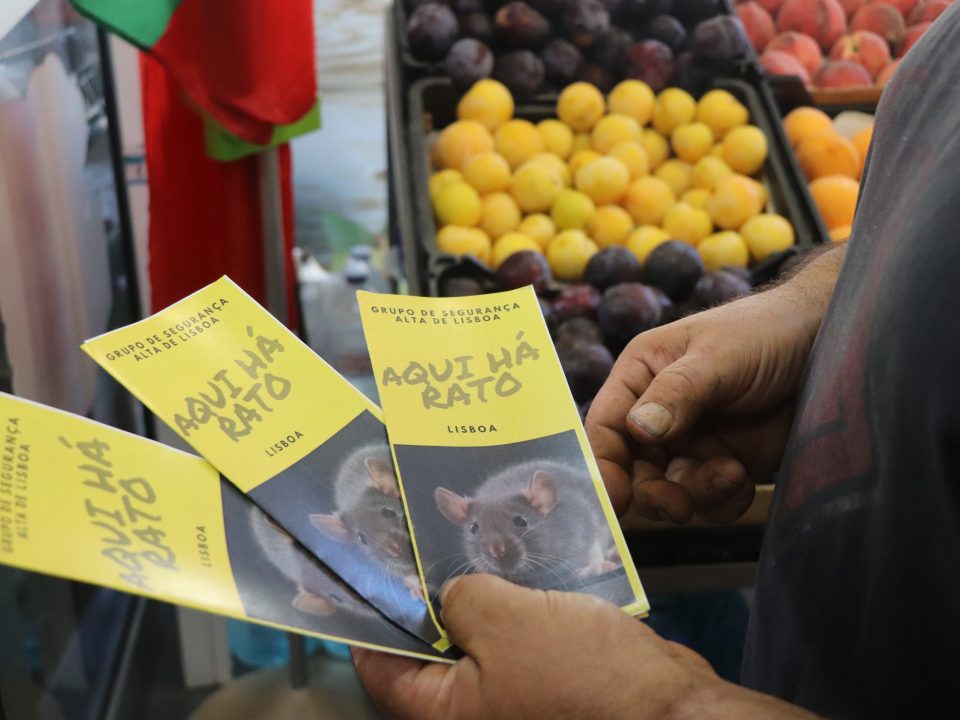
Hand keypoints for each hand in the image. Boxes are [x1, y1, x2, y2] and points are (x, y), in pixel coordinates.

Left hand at [353, 575, 816, 719]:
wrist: (671, 708)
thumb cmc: (580, 672)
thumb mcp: (504, 620)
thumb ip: (461, 597)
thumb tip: (448, 595)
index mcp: (444, 712)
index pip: (380, 666)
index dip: (370, 614)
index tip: (367, 566)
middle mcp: (472, 712)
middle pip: (430, 650)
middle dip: (428, 594)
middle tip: (421, 538)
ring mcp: (514, 697)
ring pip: (479, 640)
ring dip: (477, 594)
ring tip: (468, 538)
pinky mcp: (550, 682)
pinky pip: (519, 640)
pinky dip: (516, 606)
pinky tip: (518, 563)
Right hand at [586, 247, 844, 522]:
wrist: (832, 341)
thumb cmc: (767, 331)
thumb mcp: (718, 356)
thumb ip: (677, 392)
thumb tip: (638, 430)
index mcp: (641, 376)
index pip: (606, 427)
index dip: (602, 465)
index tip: (614, 501)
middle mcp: (659, 413)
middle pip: (632, 470)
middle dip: (653, 492)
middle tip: (677, 505)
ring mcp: (693, 441)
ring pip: (670, 491)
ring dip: (695, 494)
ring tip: (730, 473)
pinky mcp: (726, 464)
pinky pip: (709, 502)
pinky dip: (723, 502)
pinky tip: (743, 478)